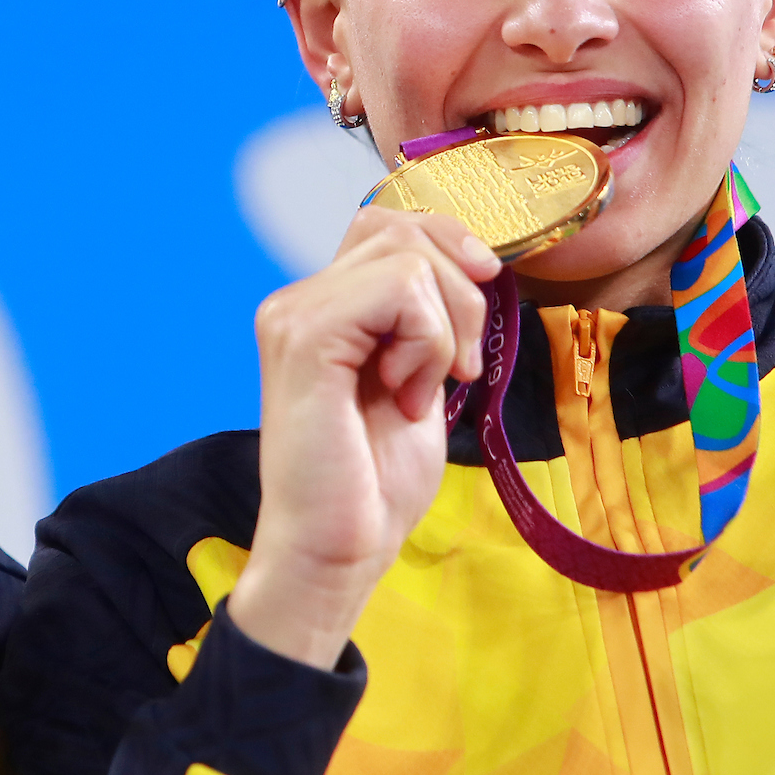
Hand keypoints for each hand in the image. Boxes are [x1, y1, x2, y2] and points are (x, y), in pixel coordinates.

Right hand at [226, 208, 499, 669]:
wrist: (336, 553)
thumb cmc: (374, 482)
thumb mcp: (420, 377)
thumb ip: (427, 316)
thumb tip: (477, 261)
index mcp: (321, 306)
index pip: (389, 222)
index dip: (449, 243)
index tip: (480, 304)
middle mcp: (297, 300)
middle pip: (406, 231)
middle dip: (462, 293)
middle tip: (459, 371)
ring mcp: (295, 315)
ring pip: (409, 255)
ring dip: (445, 326)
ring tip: (422, 391)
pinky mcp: (305, 338)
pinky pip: (399, 291)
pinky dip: (427, 343)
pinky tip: (404, 396)